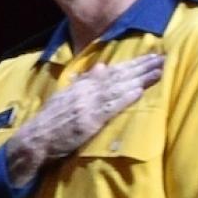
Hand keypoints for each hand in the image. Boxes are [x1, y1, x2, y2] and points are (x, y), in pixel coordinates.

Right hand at [7, 54, 163, 185]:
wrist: (34, 141)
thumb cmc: (50, 122)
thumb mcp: (65, 97)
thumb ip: (85, 82)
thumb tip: (102, 67)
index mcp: (81, 86)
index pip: (111, 71)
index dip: (132, 63)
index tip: (150, 56)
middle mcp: (85, 92)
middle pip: (118, 76)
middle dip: (142, 66)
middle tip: (163, 58)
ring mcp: (87, 106)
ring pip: (118, 88)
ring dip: (140, 78)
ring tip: (159, 70)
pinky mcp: (88, 121)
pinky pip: (109, 107)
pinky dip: (124, 98)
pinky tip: (138, 90)